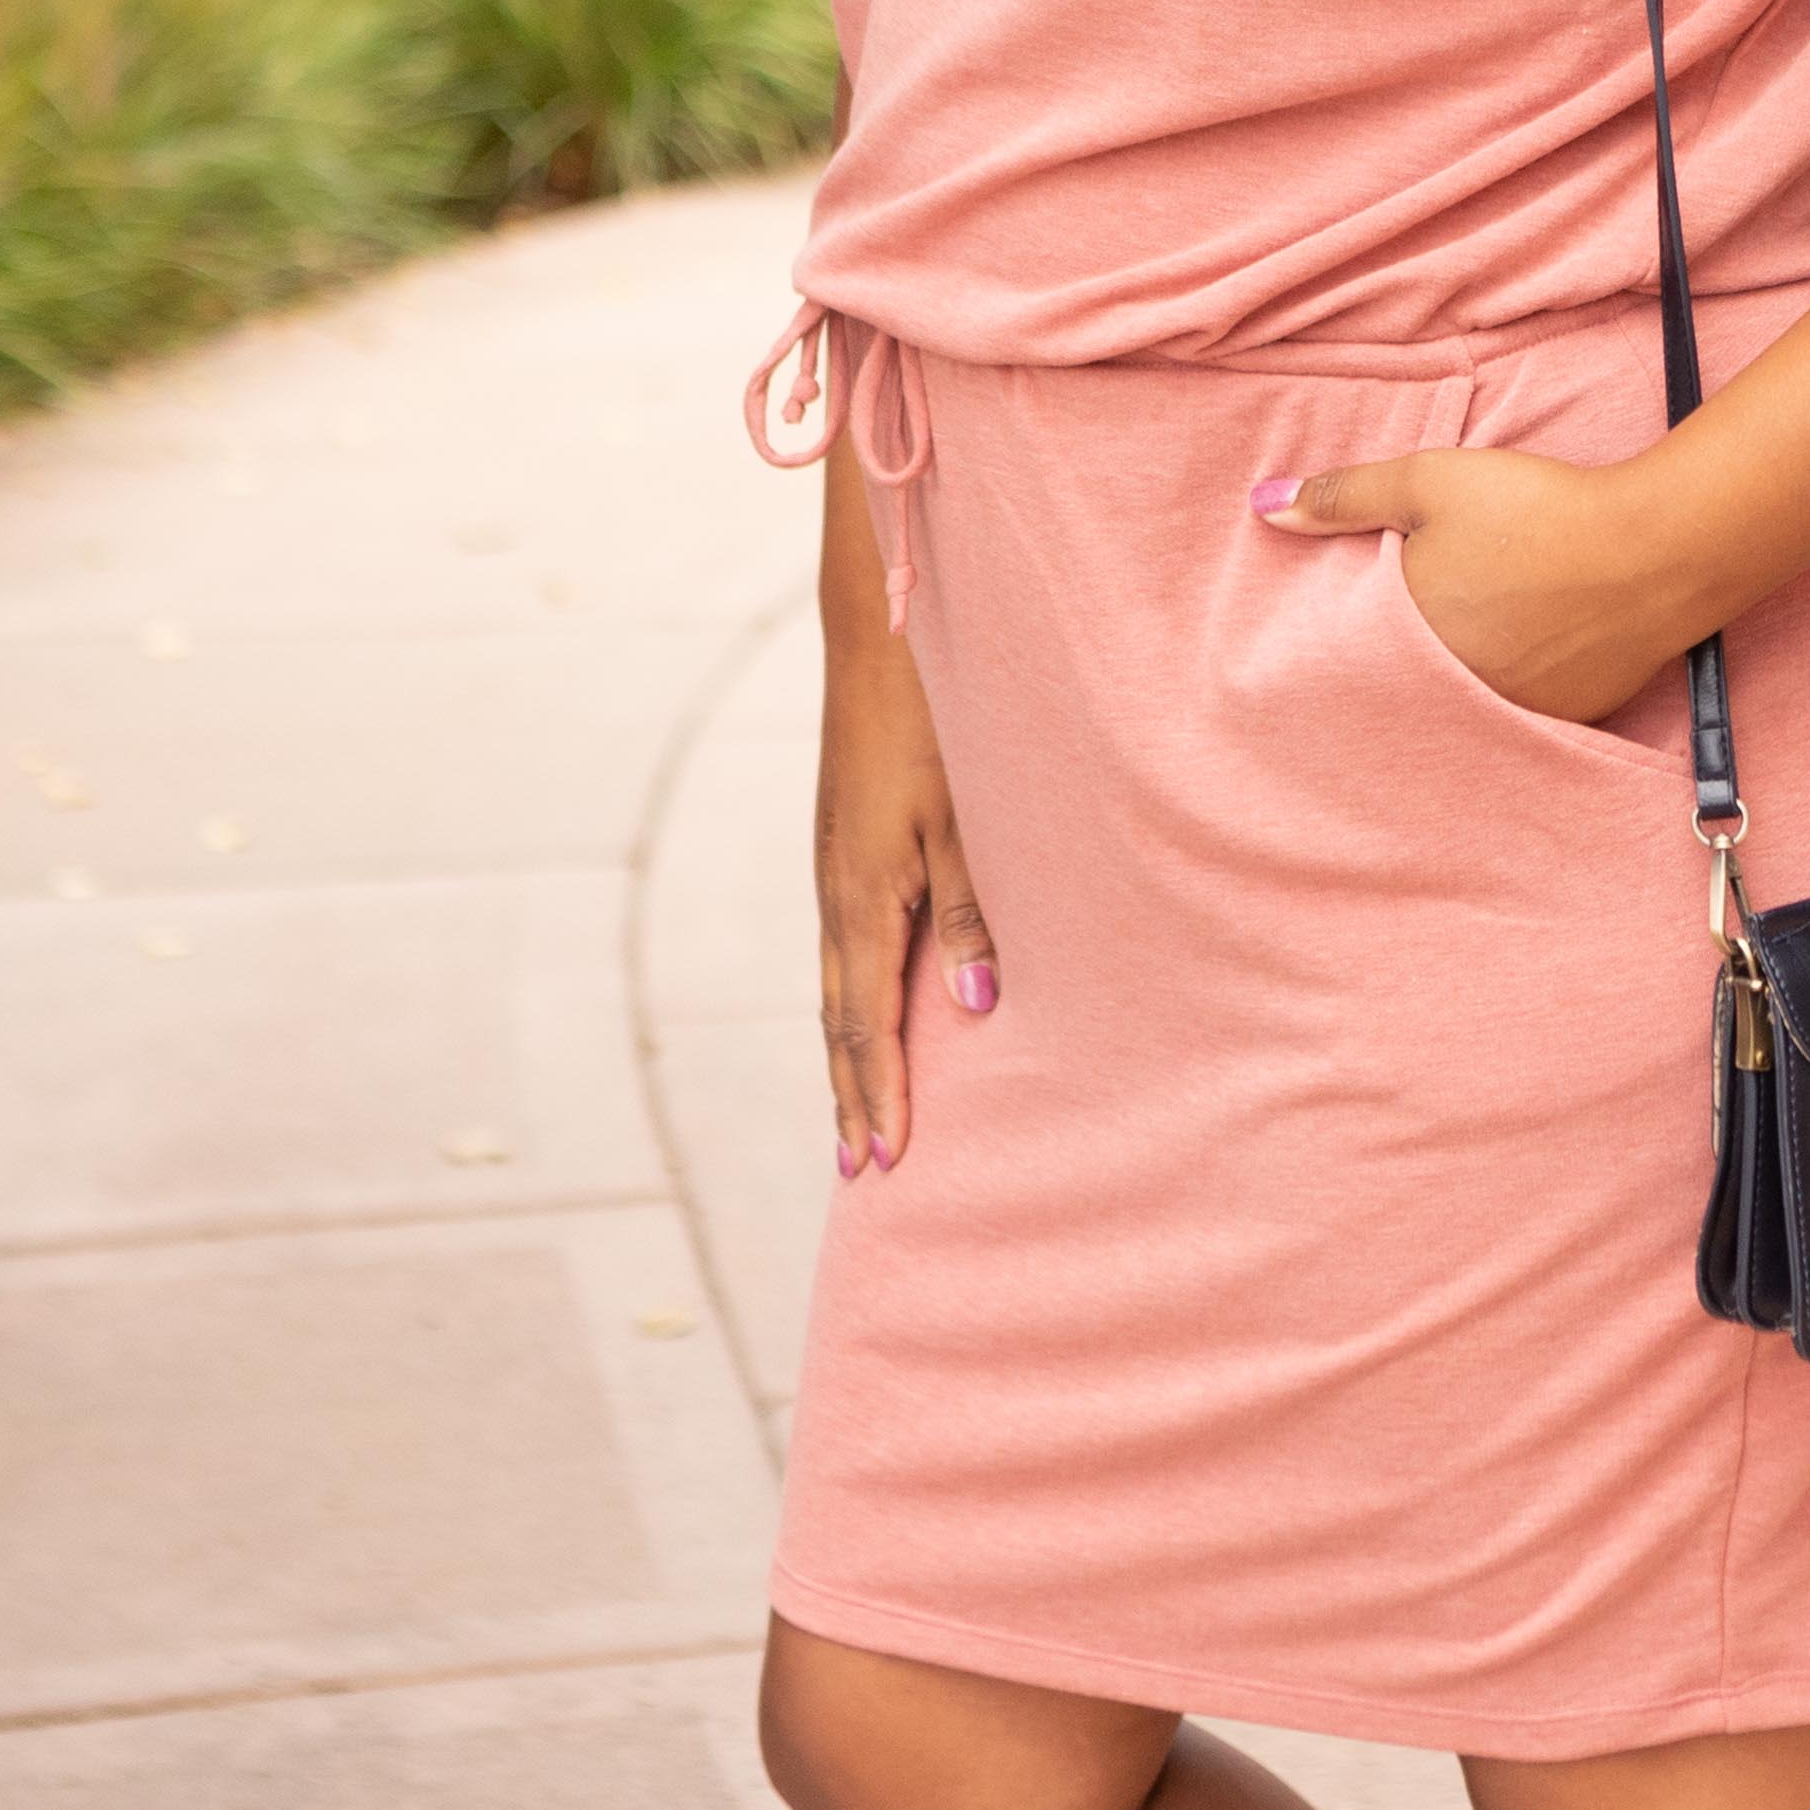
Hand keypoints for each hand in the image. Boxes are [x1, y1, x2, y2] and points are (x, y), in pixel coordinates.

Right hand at [815, 600, 996, 1174]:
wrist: (879, 638)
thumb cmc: (933, 723)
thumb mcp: (965, 819)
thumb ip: (972, 912)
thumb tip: (975, 1005)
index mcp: (862, 896)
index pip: (866, 1022)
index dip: (877, 1092)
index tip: (887, 1158)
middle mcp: (836, 893)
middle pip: (840, 1019)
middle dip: (851, 1095)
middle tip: (859, 1171)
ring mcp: (834, 871)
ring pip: (837, 988)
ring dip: (847, 1057)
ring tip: (856, 1116)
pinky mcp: (844, 849)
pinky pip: (845, 951)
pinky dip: (854, 1004)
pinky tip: (869, 1017)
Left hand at [1252, 443, 1687, 728]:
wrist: (1657, 549)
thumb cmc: (1537, 508)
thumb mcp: (1429, 481)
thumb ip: (1345, 496)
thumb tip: (1262, 505)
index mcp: (1410, 640)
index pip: (1358, 648)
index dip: (1360, 624)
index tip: (1367, 605)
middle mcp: (1454, 691)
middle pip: (1413, 677)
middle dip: (1410, 652)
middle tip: (1439, 608)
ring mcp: (1514, 711)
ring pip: (1467, 695)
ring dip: (1464, 670)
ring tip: (1487, 623)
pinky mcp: (1569, 716)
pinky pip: (1522, 705)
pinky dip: (1517, 680)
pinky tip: (1531, 645)